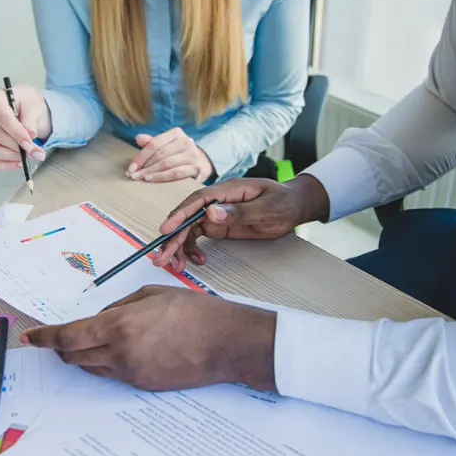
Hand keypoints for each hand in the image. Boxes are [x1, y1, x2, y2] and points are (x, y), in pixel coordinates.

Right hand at [0, 84, 51, 170]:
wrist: (26, 107)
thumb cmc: (26, 102)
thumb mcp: (33, 105)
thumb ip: (31, 120)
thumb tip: (30, 134)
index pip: (3, 119)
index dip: (17, 134)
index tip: (29, 144)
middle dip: (19, 147)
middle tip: (36, 152)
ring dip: (13, 156)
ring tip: (29, 155)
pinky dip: (7, 164)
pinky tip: (19, 161)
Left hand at [20, 285, 276, 391]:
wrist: (226, 343)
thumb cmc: (194, 312)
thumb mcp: (151, 295)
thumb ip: (118, 307)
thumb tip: (99, 318)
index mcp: (119, 326)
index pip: (68, 336)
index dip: (45, 338)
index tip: (31, 337)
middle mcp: (119, 354)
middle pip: (74, 355)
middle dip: (61, 346)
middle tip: (58, 336)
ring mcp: (131, 373)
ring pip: (91, 367)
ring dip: (83, 354)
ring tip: (94, 339)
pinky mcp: (143, 385)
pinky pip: (113, 374)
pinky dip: (107, 362)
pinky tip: (123, 348)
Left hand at [125, 127, 214, 182]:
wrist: (201, 162)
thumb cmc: (177, 154)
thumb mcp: (165, 145)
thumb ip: (151, 143)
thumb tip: (138, 138)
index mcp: (176, 133)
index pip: (154, 144)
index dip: (141, 156)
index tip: (131, 167)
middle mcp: (186, 142)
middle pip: (160, 154)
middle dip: (144, 166)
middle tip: (132, 175)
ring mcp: (193, 155)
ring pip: (167, 164)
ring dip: (151, 172)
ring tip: (140, 178)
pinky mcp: (197, 168)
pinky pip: (176, 173)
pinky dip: (162, 177)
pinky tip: (151, 179)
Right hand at [153, 176, 329, 270]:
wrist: (293, 206)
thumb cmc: (283, 202)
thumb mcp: (267, 208)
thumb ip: (239, 212)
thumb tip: (210, 212)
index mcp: (227, 190)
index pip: (197, 201)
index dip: (180, 215)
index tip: (166, 230)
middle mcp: (216, 201)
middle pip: (187, 217)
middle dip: (173, 238)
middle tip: (162, 258)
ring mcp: (215, 213)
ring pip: (189, 229)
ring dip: (179, 247)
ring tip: (175, 265)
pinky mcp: (217, 225)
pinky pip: (197, 236)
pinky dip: (193, 249)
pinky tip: (197, 261)